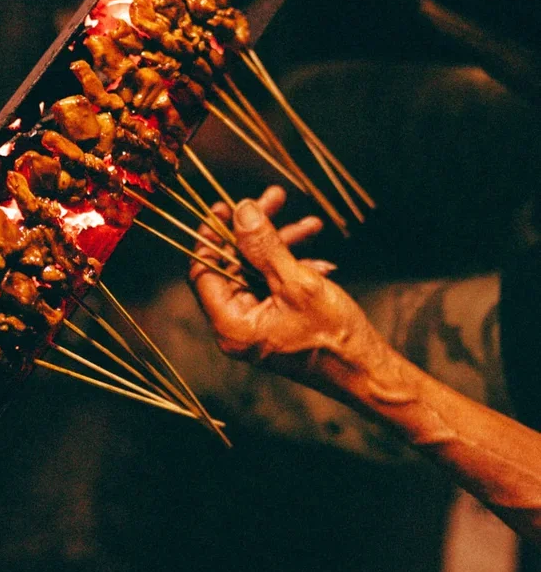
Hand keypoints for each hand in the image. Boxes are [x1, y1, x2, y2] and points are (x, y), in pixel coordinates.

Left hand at [189, 186, 378, 386]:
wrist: (368, 372)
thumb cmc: (333, 338)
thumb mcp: (298, 282)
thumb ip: (264, 245)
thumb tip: (241, 211)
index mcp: (231, 324)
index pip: (203, 271)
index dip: (212, 236)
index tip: (226, 208)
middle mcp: (237, 326)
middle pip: (233, 265)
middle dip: (257, 232)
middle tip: (274, 199)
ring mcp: (257, 324)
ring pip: (258, 271)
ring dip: (282, 245)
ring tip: (312, 224)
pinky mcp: (276, 321)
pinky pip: (274, 284)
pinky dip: (293, 266)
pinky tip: (322, 259)